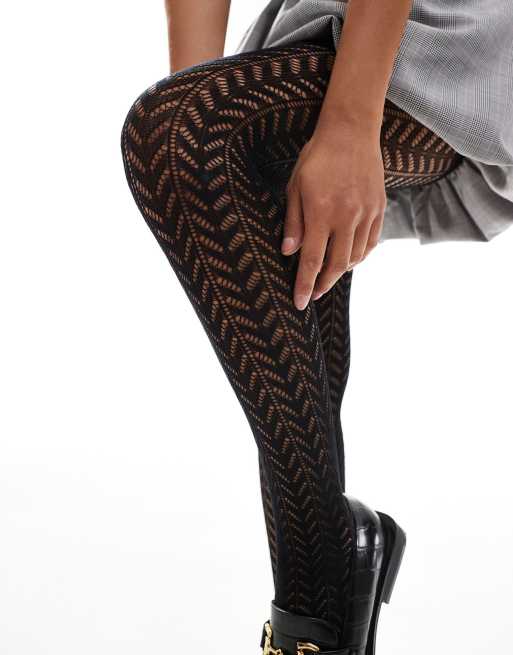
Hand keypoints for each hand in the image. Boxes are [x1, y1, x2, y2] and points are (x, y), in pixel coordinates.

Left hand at [282, 124, 386, 309]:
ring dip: (341, 271)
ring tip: (328, 276)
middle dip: (323, 283)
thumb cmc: (317, 157)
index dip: (304, 284)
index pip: (311, 259)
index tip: (300, 302)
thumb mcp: (295, 186)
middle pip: (336, 264)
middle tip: (314, 293)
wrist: (351, 131)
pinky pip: (371, 242)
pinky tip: (350, 259)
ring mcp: (366, 214)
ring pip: (356, 256)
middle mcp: (346, 217)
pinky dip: (360, 256)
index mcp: (321, 212)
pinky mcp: (379, 209)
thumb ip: (293, 221)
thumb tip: (288, 252)